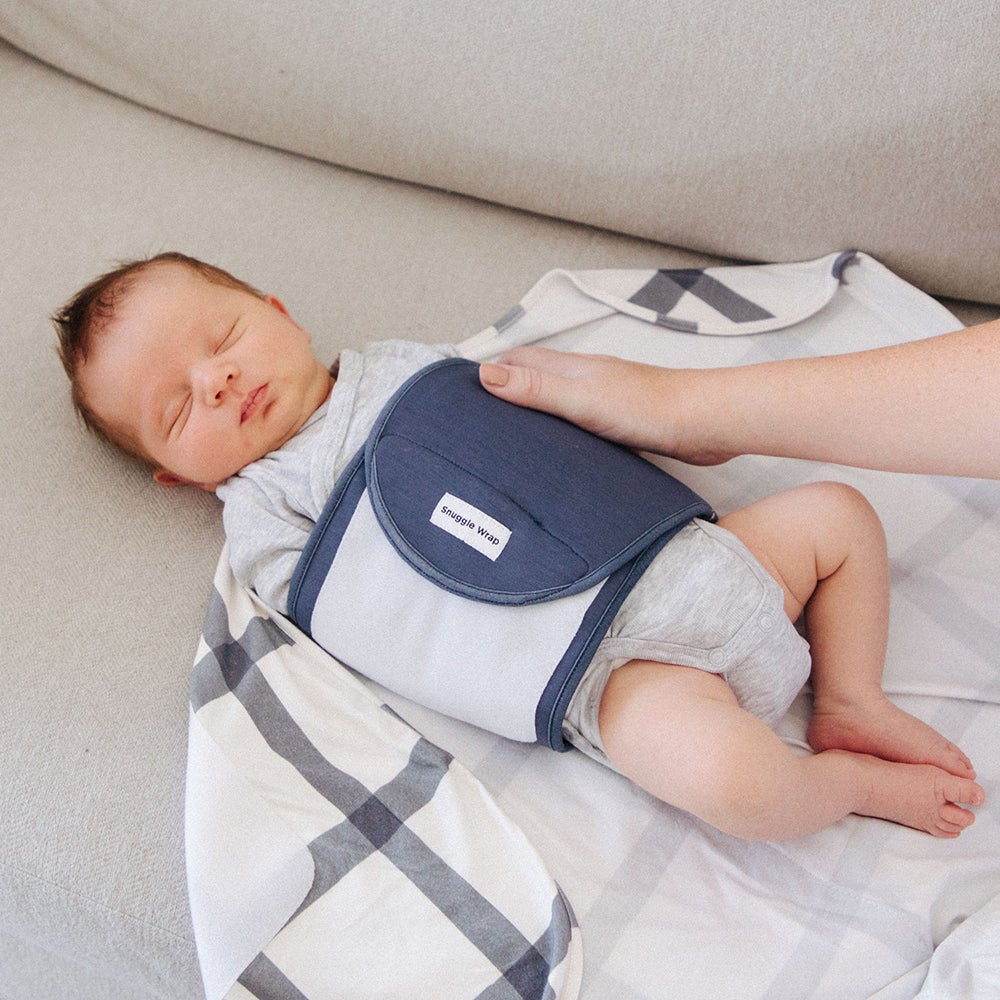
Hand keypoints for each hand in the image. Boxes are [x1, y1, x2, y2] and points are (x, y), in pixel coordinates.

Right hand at [479, 346, 734, 464]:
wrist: (706, 423)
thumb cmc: (650, 407)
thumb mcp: (582, 399)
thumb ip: (535, 390)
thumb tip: (484, 375)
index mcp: (571, 368)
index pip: (517, 361)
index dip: (488, 372)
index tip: (457, 390)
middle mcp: (584, 380)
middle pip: (534, 380)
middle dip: (504, 393)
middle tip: (474, 420)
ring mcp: (602, 401)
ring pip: (556, 404)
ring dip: (532, 415)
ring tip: (506, 440)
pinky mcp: (619, 424)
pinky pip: (577, 425)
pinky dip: (558, 434)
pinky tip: (556, 455)